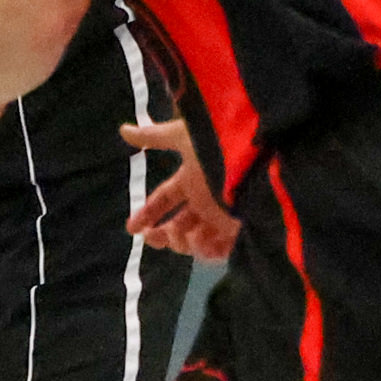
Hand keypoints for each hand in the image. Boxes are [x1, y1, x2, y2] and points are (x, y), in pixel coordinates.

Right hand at [122, 117, 236, 261]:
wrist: (256, 164)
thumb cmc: (218, 147)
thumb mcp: (183, 136)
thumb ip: (154, 137)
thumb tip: (123, 130)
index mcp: (193, 177)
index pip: (167, 197)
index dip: (148, 212)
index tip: (131, 228)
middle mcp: (207, 199)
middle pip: (179, 224)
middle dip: (161, 233)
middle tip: (149, 238)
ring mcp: (222, 217)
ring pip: (194, 240)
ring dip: (180, 240)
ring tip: (180, 233)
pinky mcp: (238, 232)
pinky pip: (217, 251)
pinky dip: (204, 249)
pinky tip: (198, 239)